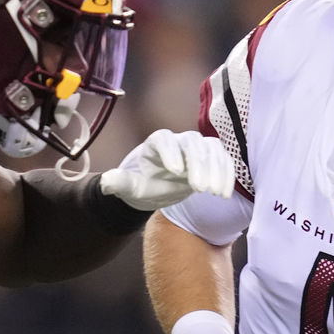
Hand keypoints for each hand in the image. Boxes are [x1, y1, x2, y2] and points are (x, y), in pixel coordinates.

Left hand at [99, 129, 234, 210]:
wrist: (157, 187)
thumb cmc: (142, 185)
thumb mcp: (129, 188)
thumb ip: (119, 184)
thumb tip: (106, 182)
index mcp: (155, 143)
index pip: (163, 139)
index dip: (170, 151)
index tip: (175, 171)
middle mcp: (178, 141)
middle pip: (191, 143)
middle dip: (197, 164)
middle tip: (199, 188)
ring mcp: (198, 148)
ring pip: (211, 150)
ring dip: (216, 170)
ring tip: (215, 193)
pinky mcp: (212, 157)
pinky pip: (223, 160)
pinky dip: (226, 175)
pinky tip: (224, 194)